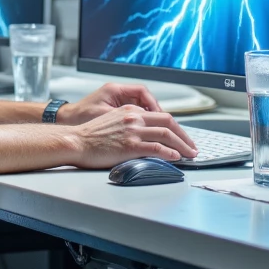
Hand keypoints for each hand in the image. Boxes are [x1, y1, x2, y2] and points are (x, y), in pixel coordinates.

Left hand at [56, 82, 162, 124]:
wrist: (66, 122)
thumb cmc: (79, 119)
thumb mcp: (103, 118)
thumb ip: (124, 120)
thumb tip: (143, 126)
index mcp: (114, 90)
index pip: (142, 92)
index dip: (153, 104)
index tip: (160, 117)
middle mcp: (117, 93)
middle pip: (145, 99)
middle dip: (157, 112)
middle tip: (166, 126)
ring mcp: (117, 101)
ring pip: (142, 106)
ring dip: (151, 118)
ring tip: (159, 131)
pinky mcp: (116, 110)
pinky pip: (135, 113)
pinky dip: (143, 122)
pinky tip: (147, 132)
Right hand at [71, 104, 197, 168]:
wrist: (75, 141)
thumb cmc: (90, 136)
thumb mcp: (112, 120)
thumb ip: (130, 123)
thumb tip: (146, 134)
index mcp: (130, 110)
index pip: (161, 116)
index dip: (176, 128)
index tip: (182, 137)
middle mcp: (134, 117)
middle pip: (168, 122)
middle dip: (184, 136)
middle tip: (192, 147)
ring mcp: (133, 131)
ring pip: (166, 135)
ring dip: (182, 146)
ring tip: (190, 154)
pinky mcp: (130, 145)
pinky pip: (156, 148)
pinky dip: (170, 153)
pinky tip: (176, 157)